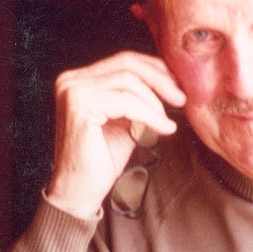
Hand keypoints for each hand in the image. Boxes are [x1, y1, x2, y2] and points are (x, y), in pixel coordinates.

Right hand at [43, 51, 185, 218]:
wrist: (79, 191)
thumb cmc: (101, 158)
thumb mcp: (125, 119)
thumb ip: (137, 97)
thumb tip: (170, 81)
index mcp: (79, 79)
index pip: (124, 60)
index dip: (155, 69)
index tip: (178, 85)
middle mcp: (71, 80)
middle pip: (127, 63)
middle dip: (160, 79)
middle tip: (181, 98)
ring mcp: (72, 91)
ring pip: (128, 81)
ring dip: (155, 102)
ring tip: (167, 122)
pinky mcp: (80, 106)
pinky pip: (126, 101)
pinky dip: (150, 114)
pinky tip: (164, 128)